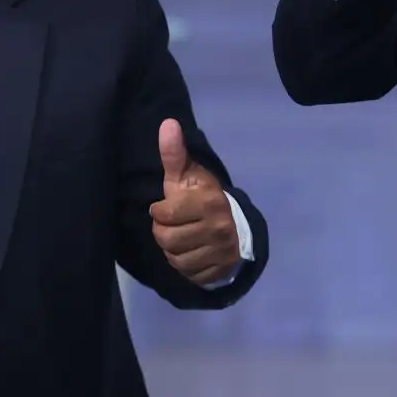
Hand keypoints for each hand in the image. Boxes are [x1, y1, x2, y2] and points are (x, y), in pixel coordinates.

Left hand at [149, 119, 239, 286]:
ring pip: (175, 259)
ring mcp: (221, 251)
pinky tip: (189, 253)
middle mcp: (217, 227)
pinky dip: (184, 266)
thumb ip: (174, 153)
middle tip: (172, 224)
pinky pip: (189, 274)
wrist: (237, 226)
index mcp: (208, 201)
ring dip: (172, 250)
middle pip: (167, 239)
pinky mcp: (220, 270)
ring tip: (180, 238)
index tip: (166, 207)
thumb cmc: (203, 197)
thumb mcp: (188, 174)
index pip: (165, 213)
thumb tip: (167, 123)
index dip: (159, 211)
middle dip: (163, 231)